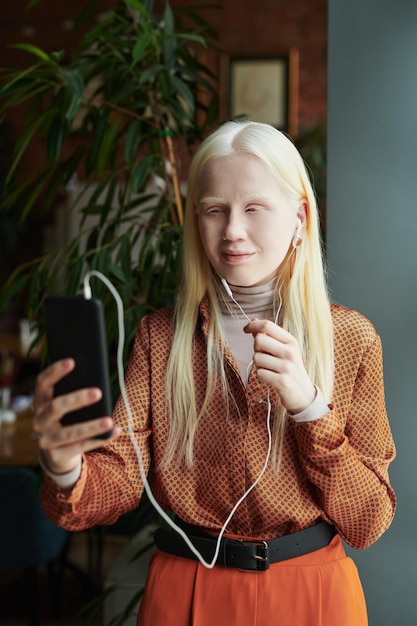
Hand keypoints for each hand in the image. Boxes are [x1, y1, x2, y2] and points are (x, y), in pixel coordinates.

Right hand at [32, 358, 119, 474]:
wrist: (58, 453)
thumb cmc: (68, 419)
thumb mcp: (69, 405)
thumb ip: (76, 392)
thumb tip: (97, 378)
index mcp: (40, 401)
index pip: (42, 383)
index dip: (55, 371)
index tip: (72, 361)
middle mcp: (39, 420)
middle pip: (55, 406)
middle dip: (77, 399)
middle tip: (98, 392)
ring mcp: (45, 440)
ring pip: (68, 432)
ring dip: (91, 426)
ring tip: (109, 420)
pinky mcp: (56, 456)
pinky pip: (80, 447)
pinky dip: (100, 439)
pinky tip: (115, 431)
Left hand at [244, 319, 315, 413]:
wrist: (303, 394)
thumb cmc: (289, 368)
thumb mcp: (283, 350)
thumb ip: (268, 336)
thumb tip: (253, 320)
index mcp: (291, 341)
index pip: (268, 325)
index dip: (253, 325)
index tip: (246, 329)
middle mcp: (290, 352)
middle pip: (259, 340)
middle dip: (256, 349)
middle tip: (264, 357)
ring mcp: (287, 367)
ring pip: (257, 358)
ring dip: (259, 365)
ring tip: (270, 369)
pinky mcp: (282, 381)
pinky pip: (259, 373)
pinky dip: (261, 376)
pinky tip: (271, 378)